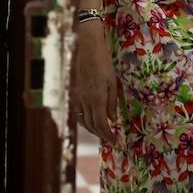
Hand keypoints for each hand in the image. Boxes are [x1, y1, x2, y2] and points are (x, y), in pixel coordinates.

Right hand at [71, 21, 118, 144]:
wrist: (88, 50)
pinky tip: (92, 121)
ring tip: (104, 133)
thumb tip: (112, 119)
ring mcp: (79, 98)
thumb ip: (112, 102)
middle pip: (92, 126)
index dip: (108, 136)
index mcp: (97, 99)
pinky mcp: (77, 94)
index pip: (101, 124)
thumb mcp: (113, 83)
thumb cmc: (104, 64)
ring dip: (94, 130)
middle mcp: (86, 101)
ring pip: (84, 121)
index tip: (116, 142)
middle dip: (102, 135)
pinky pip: (80, 113)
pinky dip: (86, 121)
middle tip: (112, 140)